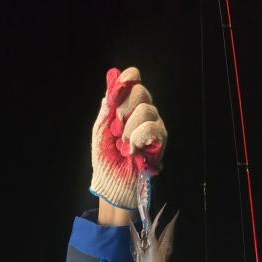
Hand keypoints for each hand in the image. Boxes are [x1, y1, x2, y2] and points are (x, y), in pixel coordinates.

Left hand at [90, 67, 166, 211]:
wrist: (111, 182)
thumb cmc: (105, 159)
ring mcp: (154, 124)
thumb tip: (113, 78)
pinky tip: (133, 150)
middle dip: (124, 112)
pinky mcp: (160, 139)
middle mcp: (143, 112)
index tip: (114, 101)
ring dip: (129, 130)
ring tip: (124, 145)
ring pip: (147, 109)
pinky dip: (138, 138)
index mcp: (127, 106)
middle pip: (140, 92)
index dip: (125, 83)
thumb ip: (108, 106)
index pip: (133, 79)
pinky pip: (152, 127)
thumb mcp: (100, 130)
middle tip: (117, 131)